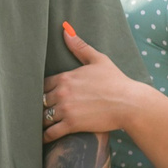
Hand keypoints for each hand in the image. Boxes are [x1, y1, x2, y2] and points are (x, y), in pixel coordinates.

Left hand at [43, 22, 137, 140]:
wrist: (131, 103)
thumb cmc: (117, 81)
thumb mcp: (98, 60)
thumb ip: (80, 47)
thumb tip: (66, 30)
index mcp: (65, 77)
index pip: (42, 85)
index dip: (42, 92)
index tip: (42, 97)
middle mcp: (62, 92)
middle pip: (40, 101)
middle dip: (39, 106)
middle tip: (36, 112)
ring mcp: (66, 109)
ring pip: (43, 116)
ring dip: (40, 121)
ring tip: (36, 126)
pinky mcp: (72, 124)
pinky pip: (51, 132)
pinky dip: (45, 136)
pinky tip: (43, 138)